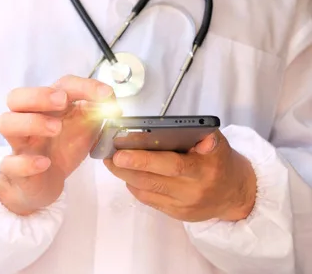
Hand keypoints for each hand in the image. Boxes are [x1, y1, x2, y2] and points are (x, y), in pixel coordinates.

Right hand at [0, 75, 118, 215]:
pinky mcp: (14, 169)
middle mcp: (28, 120)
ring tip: (56, 129)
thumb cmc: (62, 148)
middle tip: (62, 102)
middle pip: (16, 97)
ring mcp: (19, 144)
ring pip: (6, 123)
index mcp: (48, 106)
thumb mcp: (85, 127)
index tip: (106, 95)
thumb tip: (112, 99)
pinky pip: (10, 163)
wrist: (46, 183)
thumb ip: (98, 111)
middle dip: (39, 95)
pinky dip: (27, 162)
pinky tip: (45, 163)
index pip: (58, 85)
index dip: (82, 86)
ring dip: (31, 122)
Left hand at [104, 130, 256, 222]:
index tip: (122, 149)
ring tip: (111, 161)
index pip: (171, 165)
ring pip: (146, 191)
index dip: (144, 158)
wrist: (234, 193)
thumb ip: (203, 135)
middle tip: (109, 155)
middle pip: (152, 180)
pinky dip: (135, 185)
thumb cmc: (220, 162)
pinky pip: (149, 200)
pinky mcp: (176, 214)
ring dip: (125, 175)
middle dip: (126, 166)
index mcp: (204, 170)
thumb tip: (191, 129)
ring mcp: (184, 205)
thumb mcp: (218, 143)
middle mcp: (193, 190)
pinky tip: (127, 173)